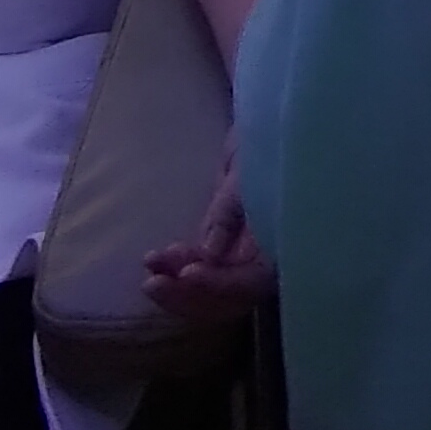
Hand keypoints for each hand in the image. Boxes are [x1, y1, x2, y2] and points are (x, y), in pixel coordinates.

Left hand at [138, 151, 274, 319]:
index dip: (218, 284)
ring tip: (149, 267)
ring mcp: (242, 257)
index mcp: (280, 247)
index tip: (188, 273)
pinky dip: (177, 267)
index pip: (249, 282)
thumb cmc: (264, 150)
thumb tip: (210, 255)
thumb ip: (229, 215)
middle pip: (226, 297)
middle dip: (188, 294)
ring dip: (176, 283)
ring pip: (209, 288)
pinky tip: (154, 258)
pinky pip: (201, 269)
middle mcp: (263, 261)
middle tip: (152, 284)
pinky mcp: (224, 248)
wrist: (265, 132)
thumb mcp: (247, 177)